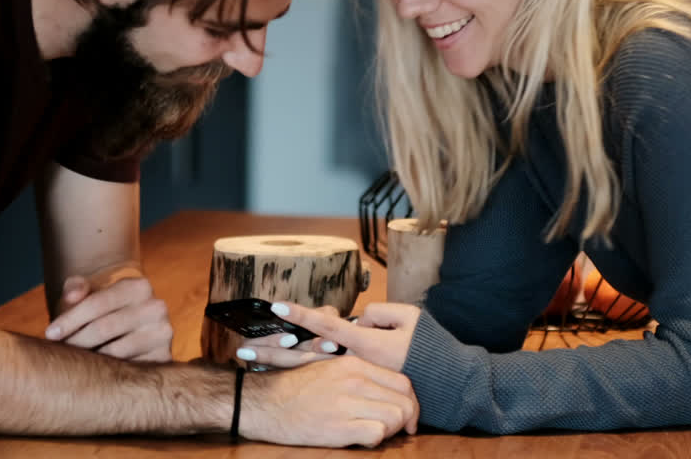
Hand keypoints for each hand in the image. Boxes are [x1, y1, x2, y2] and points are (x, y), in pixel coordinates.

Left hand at [44, 266, 172, 361]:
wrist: (126, 319)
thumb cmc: (99, 306)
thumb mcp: (86, 291)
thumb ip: (75, 287)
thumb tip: (72, 296)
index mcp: (139, 286)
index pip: (97, 304)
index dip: (70, 319)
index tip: (49, 334)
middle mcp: (156, 308)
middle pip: (104, 329)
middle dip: (75, 342)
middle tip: (57, 352)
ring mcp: (163, 334)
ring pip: (115, 352)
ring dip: (89, 359)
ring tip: (73, 362)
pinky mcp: (164, 358)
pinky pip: (129, 371)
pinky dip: (108, 374)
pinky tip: (94, 372)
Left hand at [238, 302, 418, 371]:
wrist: (447, 383)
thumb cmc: (430, 347)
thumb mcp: (409, 319)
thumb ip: (379, 313)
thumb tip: (356, 320)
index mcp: (365, 344)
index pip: (326, 326)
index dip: (300, 315)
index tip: (276, 306)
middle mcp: (354, 362)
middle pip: (307, 354)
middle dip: (275, 351)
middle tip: (243, 351)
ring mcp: (355, 376)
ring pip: (314, 366)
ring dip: (285, 363)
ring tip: (257, 360)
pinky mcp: (360, 385)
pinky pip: (328, 377)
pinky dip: (308, 372)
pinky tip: (289, 371)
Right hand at [242, 355, 418, 446]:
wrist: (265, 402)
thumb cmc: (297, 387)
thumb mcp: (330, 368)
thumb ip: (359, 374)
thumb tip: (385, 388)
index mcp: (355, 365)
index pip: (403, 382)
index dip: (410, 402)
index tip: (406, 414)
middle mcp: (355, 381)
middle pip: (404, 401)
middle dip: (406, 418)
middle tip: (399, 429)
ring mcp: (347, 403)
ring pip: (395, 417)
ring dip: (392, 429)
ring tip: (378, 432)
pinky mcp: (339, 427)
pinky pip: (377, 434)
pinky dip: (376, 439)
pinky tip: (363, 438)